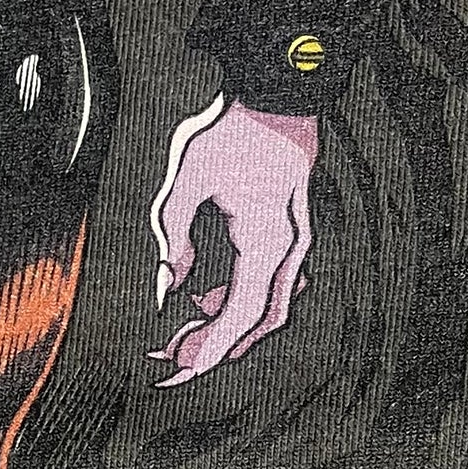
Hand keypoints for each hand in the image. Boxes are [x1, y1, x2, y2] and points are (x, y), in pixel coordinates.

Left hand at [150, 97, 318, 384]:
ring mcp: (296, 245)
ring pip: (268, 307)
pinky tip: (210, 298)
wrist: (281, 99)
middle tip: (177, 359)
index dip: (212, 347)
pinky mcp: (293, 235)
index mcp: (264, 244)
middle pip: (255, 321)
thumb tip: (172, 280)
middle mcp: (287, 252)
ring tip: (188, 331)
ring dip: (229, 325)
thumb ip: (175, 234)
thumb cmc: (238, 132)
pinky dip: (243, 300)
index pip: (239, 315)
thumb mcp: (188, 180)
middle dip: (216, 346)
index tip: (185, 369)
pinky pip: (273, 284)